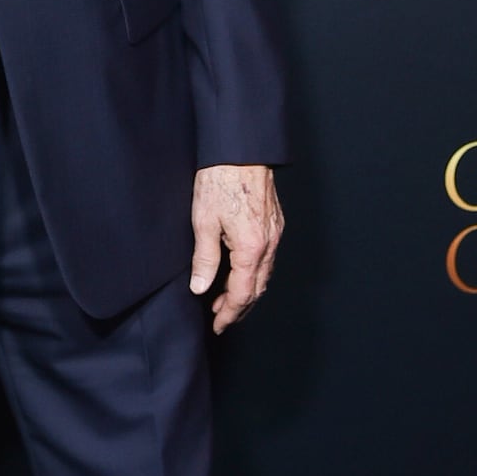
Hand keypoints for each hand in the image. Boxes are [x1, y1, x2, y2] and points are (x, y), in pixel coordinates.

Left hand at [189, 165, 283, 333]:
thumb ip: (204, 260)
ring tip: (226, 298)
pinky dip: (254, 273)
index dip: (229, 313)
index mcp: (252, 248)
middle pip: (257, 288)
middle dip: (239, 307)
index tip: (217, 325)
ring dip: (247, 290)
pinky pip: (267, 258)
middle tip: (220, 317)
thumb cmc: (220, 180)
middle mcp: (269, 244)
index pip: (243, 294)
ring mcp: (275, 233)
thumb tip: (201, 288)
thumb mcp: (203, 222)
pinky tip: (239, 272)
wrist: (241, 150)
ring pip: (264, 274)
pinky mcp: (275, 223)